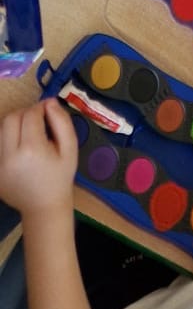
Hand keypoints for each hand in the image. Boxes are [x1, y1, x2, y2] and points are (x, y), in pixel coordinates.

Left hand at [0, 100, 77, 214]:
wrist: (44, 206)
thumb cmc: (60, 176)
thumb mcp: (70, 148)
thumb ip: (62, 122)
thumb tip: (49, 102)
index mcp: (32, 149)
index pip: (30, 115)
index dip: (40, 107)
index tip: (49, 110)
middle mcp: (10, 155)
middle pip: (11, 119)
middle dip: (25, 113)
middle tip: (38, 120)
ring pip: (1, 129)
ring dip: (15, 124)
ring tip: (29, 133)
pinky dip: (9, 139)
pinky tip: (22, 147)